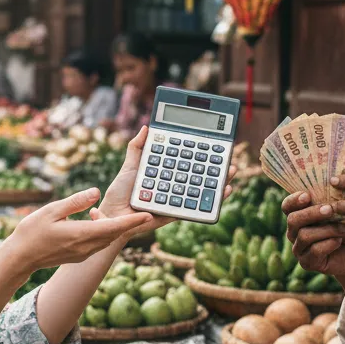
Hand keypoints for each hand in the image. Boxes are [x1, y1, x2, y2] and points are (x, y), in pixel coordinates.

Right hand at [0, 188, 152, 273]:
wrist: (20, 258)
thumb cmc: (32, 232)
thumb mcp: (52, 211)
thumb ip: (76, 201)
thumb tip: (96, 191)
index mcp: (81, 234)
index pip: (113, 227)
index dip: (132, 221)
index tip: (148, 215)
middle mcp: (86, 246)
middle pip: (115, 234)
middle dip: (132, 224)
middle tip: (150, 212)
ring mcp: (83, 253)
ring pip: (108, 239)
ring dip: (119, 228)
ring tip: (133, 216)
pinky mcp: (79, 255)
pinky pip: (99, 242)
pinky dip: (106, 232)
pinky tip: (103, 221)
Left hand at [93, 126, 236, 234]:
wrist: (112, 216)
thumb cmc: (119, 193)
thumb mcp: (130, 166)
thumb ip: (137, 148)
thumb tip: (147, 127)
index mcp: (165, 174)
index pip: (186, 162)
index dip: (201, 155)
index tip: (216, 146)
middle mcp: (173, 186)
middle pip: (199, 176)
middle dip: (217, 167)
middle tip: (230, 158)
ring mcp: (176, 199)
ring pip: (203, 190)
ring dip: (220, 181)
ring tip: (232, 171)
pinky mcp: (176, 212)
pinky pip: (197, 206)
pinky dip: (211, 201)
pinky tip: (223, 192)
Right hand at [283, 192, 344, 281]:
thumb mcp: (341, 214)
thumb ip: (333, 206)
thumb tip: (331, 198)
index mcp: (298, 217)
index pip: (287, 207)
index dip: (294, 200)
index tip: (307, 195)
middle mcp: (294, 233)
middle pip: (293, 220)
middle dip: (311, 213)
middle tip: (330, 209)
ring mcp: (299, 249)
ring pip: (304, 235)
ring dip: (326, 229)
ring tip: (343, 228)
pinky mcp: (307, 263)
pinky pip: (314, 250)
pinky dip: (329, 243)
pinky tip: (339, 241)